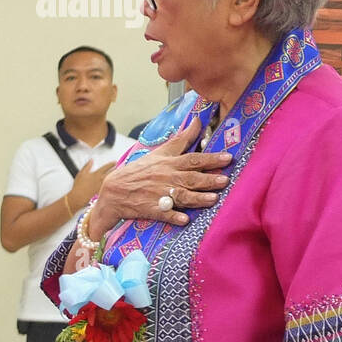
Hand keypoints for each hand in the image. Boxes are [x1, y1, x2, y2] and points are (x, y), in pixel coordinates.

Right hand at [69, 160, 113, 206]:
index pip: (106, 167)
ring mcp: (102, 185)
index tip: (114, 162)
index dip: (111, 164)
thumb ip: (87, 166)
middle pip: (111, 173)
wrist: (79, 196)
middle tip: (119, 167)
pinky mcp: (102, 191)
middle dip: (115, 169)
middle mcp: (101, 179)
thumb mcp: (81, 173)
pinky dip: (112, 183)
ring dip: (114, 176)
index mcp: (97, 174)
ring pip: (111, 179)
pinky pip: (109, 186)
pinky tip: (113, 182)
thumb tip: (91, 160)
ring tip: (117, 174)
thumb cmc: (79, 185)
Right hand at [89, 118, 231, 234]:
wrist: (113, 190)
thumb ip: (181, 139)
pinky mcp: (152, 209)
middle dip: (208, 179)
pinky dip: (173, 216)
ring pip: (181, 196)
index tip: (227, 158)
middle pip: (190, 178)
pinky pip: (164, 213)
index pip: (193, 159)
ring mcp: (159, 194)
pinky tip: (184, 219)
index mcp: (169, 164)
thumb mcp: (160, 152)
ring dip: (197, 198)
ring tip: (213, 199)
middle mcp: (166, 178)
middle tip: (224, 180)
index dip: (210, 158)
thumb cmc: (140, 170)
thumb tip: (198, 121)